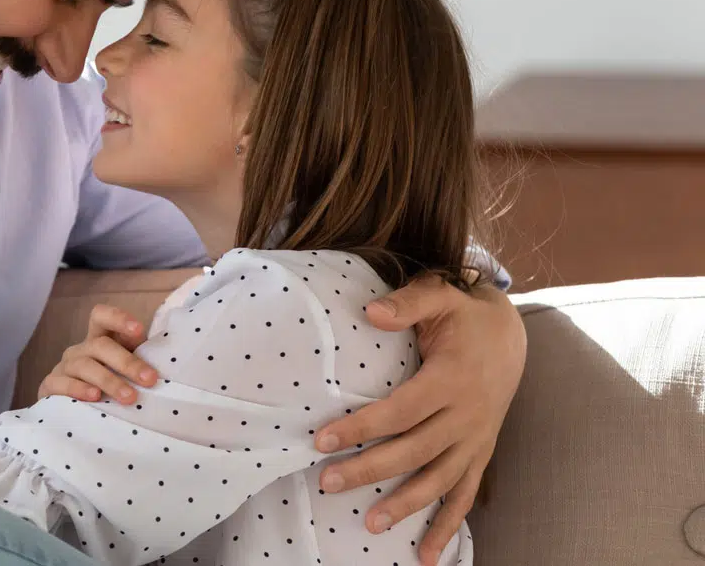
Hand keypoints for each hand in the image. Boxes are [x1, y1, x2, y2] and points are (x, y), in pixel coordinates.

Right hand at [37, 304, 158, 403]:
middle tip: (150, 379)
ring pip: (85, 366)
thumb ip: (139, 362)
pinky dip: (79, 390)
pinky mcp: (51, 386)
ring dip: (110, 381)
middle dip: (127, 363)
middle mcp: (81, 350)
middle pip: (101, 346)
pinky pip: (62, 384)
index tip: (139, 331)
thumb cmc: (106, 389)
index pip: (102, 316)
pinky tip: (94, 398)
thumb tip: (169, 363)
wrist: (70, 413)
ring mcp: (65, 367)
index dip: (118, 319)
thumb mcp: (123, 373)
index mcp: (99, 340)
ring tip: (129, 397)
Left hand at [313, 275, 525, 565]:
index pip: (400, 410)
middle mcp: (468, 416)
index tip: (322, 439)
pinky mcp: (480, 452)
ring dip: (405, 505)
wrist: (511, 333)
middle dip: (369, 470)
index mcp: (452, 378)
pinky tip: (426, 554)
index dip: (362, 427)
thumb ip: (407, 303)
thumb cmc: (464, 313)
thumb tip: (370, 311)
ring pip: (439, 480)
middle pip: (413, 451)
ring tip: (368, 525)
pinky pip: (465, 494)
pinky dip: (448, 526)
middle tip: (327, 482)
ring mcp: (476, 439)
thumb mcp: (440, 295)